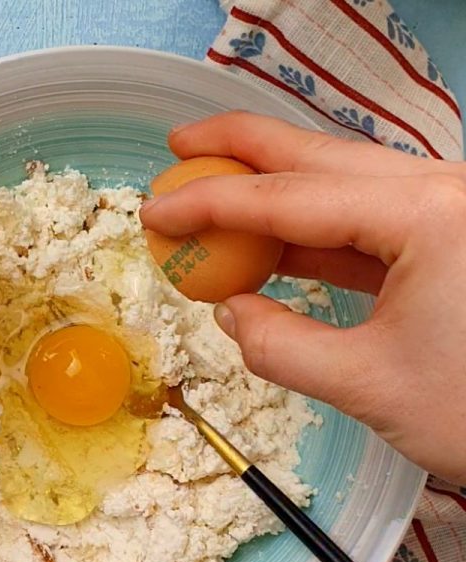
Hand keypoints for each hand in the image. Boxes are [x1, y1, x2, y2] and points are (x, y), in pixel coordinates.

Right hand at [140, 111, 465, 483]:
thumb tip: (227, 313)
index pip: (289, 199)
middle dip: (242, 146)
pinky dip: (305, 232)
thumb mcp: (369, 386)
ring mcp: (443, 214)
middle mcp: (437, 194)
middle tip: (179, 143)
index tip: (155, 208)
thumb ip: (281, 346)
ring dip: (270, 185)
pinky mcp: (441, 242)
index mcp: (425, 215)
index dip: (210, 203)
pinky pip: (358, 224)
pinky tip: (266, 243)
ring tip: (212, 185)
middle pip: (318, 154)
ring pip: (339, 182)